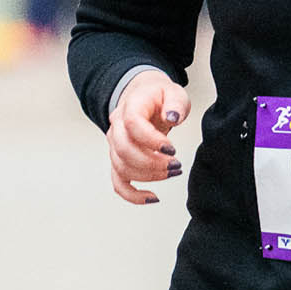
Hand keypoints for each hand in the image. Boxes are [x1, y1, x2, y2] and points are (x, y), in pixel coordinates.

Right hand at [106, 69, 191, 204]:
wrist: (144, 97)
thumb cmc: (159, 97)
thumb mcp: (173, 92)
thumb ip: (176, 102)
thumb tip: (173, 117)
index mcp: (130, 106)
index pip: (133, 124)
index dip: (151, 140)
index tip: (172, 150)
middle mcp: (116, 126)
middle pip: (124, 150)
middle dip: (152, 163)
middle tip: (176, 165)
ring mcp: (114, 144)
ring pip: (121, 167)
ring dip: (148, 176)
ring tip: (173, 172)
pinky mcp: (119, 159)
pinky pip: (118, 182)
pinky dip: (132, 195)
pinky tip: (152, 198)